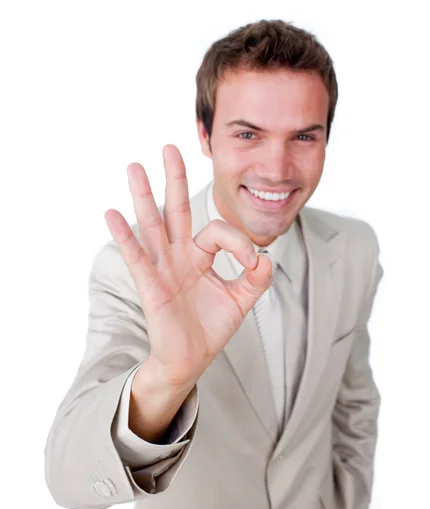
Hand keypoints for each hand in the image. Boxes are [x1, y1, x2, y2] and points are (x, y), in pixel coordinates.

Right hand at [104, 144, 272, 387]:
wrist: (190, 359)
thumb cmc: (210, 329)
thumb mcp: (241, 301)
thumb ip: (256, 279)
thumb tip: (264, 258)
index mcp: (200, 256)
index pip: (218, 231)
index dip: (239, 241)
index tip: (252, 262)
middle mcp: (179, 256)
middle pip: (176, 210)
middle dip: (174, 179)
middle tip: (169, 147)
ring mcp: (163, 268)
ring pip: (153, 225)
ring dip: (144, 196)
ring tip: (134, 167)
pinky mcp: (150, 286)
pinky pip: (136, 257)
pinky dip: (124, 236)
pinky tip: (112, 214)